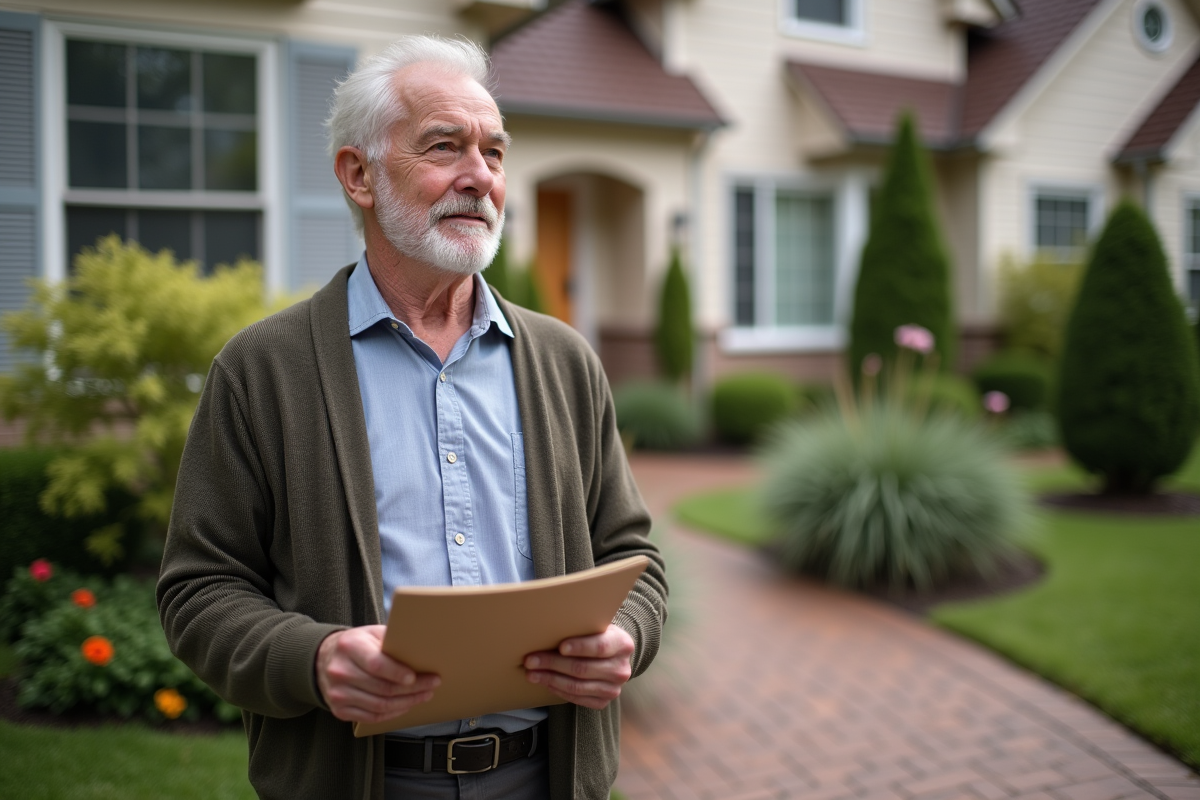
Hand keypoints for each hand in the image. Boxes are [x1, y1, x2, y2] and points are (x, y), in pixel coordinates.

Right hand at [316, 625, 439, 722]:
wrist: (323, 659)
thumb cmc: (356, 644)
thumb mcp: (370, 633)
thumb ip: (392, 640)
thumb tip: (422, 648)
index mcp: (349, 647)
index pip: (376, 664)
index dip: (398, 673)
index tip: (416, 677)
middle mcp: (340, 671)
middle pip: (382, 688)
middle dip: (413, 689)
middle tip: (432, 684)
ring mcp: (338, 693)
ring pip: (379, 705)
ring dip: (407, 703)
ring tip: (424, 696)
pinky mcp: (339, 709)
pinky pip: (371, 717)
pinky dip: (393, 713)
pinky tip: (406, 705)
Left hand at [523, 624, 633, 709]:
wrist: (613, 656)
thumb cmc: (598, 636)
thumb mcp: (597, 627)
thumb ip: (582, 628)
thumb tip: (547, 629)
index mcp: (622, 645)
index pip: (600, 647)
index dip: (580, 647)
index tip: (560, 646)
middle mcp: (621, 669)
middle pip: (582, 668)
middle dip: (553, 664)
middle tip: (531, 660)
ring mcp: (613, 689)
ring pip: (576, 686)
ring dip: (550, 679)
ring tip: (531, 673)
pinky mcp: (603, 702)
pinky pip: (576, 698)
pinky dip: (557, 690)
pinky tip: (545, 682)